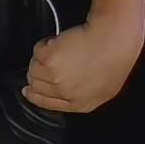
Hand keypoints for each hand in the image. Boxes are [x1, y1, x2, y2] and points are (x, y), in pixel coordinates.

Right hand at [23, 14, 144, 112]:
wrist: (115, 39)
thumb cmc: (116, 58)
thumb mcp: (105, 88)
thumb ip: (82, 95)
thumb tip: (63, 91)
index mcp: (80, 104)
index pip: (47, 104)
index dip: (35, 95)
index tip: (28, 90)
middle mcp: (64, 93)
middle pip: (36, 86)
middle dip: (38, 73)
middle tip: (48, 60)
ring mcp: (55, 77)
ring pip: (34, 68)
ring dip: (42, 57)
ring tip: (59, 48)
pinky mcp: (49, 59)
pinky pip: (37, 51)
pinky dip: (45, 44)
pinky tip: (59, 41)